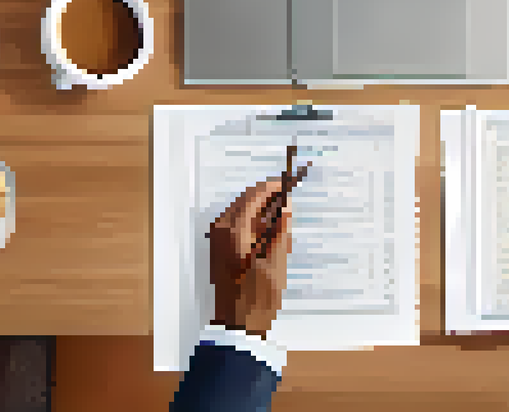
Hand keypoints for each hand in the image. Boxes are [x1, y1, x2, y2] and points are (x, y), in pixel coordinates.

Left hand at [208, 178, 291, 338]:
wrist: (237, 325)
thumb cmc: (257, 297)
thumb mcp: (276, 261)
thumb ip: (281, 229)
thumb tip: (287, 205)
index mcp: (234, 230)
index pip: (254, 195)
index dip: (273, 186)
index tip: (290, 183)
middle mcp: (221, 229)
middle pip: (247, 200)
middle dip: (269, 199)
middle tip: (289, 204)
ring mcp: (218, 238)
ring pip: (243, 212)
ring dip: (263, 213)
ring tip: (283, 226)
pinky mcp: (220, 248)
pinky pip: (239, 225)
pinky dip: (255, 225)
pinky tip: (270, 239)